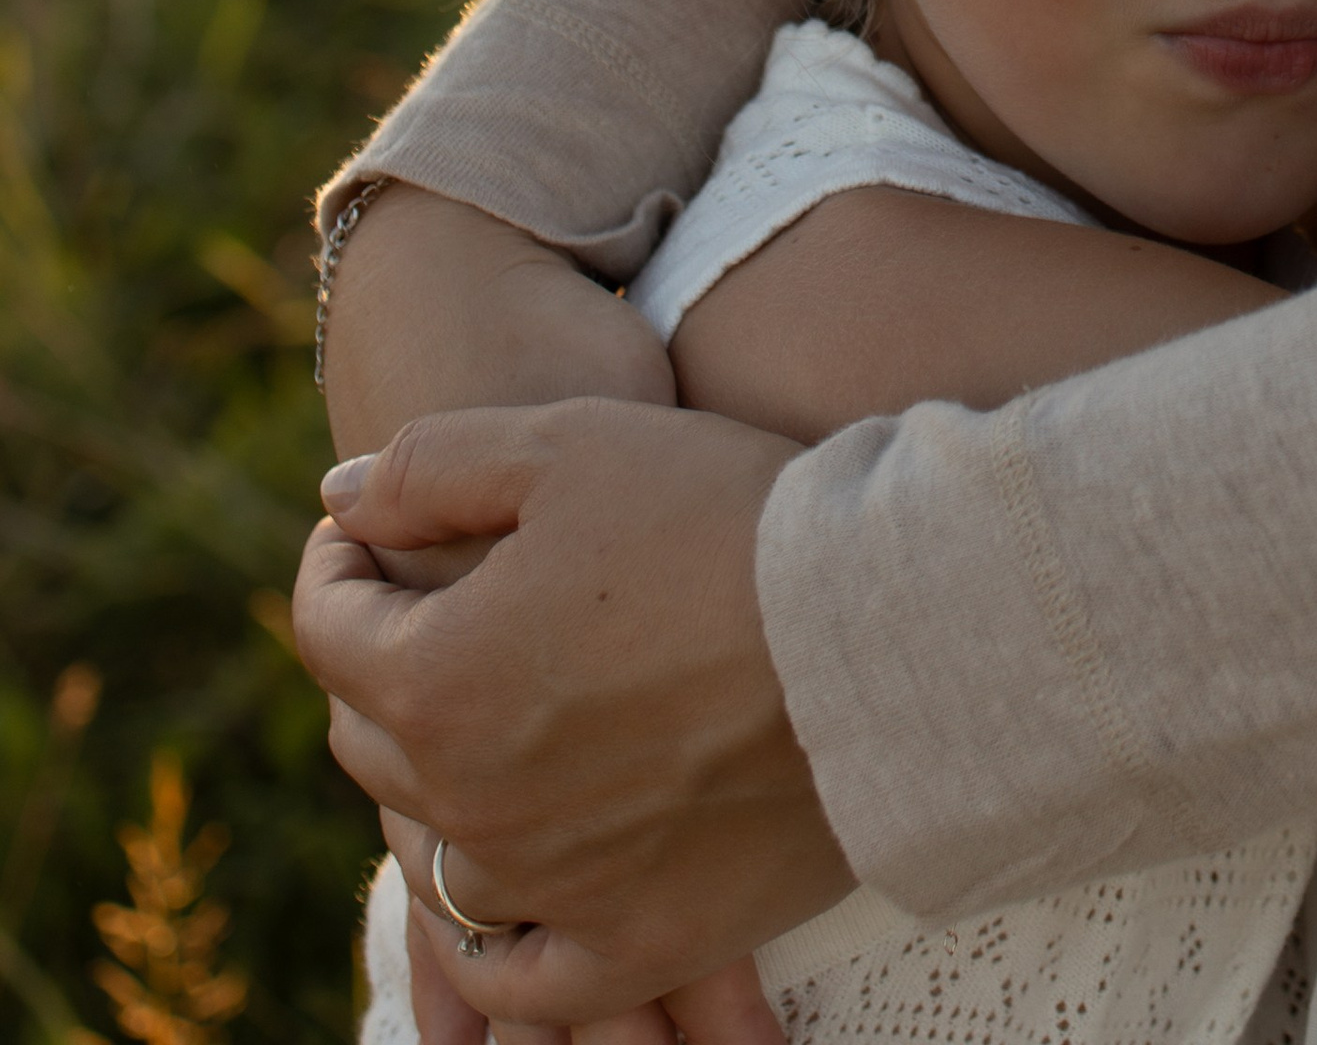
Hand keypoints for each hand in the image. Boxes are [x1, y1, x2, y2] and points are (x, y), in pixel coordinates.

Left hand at [294, 400, 850, 1016]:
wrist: (886, 625)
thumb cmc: (723, 515)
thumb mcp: (565, 444)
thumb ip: (430, 467)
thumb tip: (341, 499)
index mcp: (435, 678)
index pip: (328, 625)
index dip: (339, 562)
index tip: (368, 532)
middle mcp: (469, 800)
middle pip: (372, 734)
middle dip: (386, 657)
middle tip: (437, 602)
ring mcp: (547, 886)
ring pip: (438, 844)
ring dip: (440, 774)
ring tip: (491, 713)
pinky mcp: (631, 943)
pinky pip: (518, 975)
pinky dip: (491, 937)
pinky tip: (501, 889)